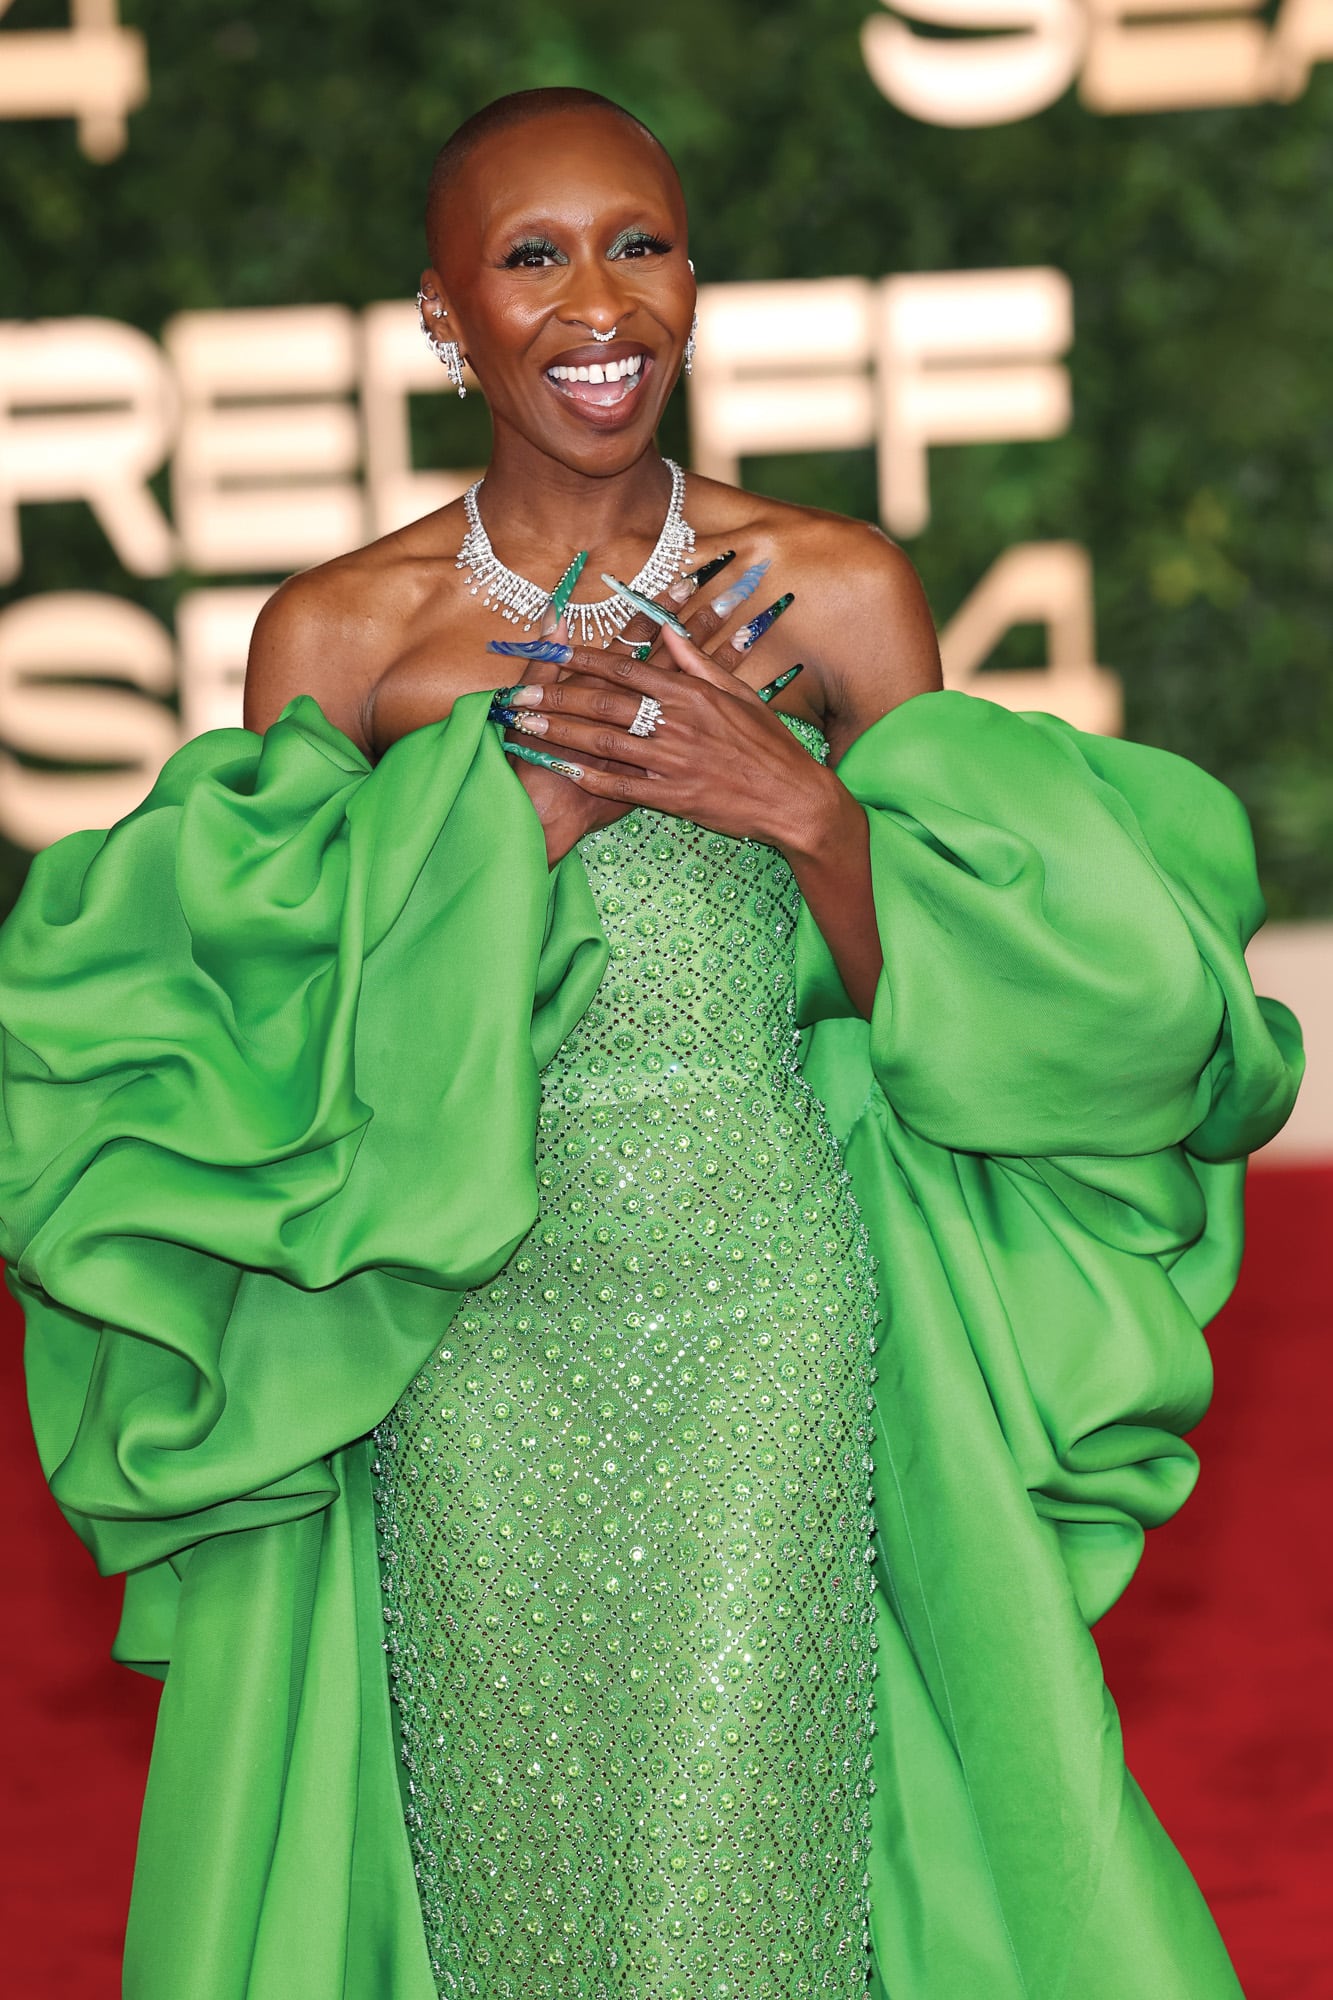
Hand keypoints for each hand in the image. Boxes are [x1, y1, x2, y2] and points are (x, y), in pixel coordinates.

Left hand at [501, 621, 839, 859]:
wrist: (794, 800)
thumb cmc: (769, 745)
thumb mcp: (739, 694)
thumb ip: (697, 663)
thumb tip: (667, 633)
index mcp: (690, 693)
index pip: (624, 667)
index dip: (580, 659)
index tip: (548, 652)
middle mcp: (677, 723)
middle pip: (602, 703)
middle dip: (554, 697)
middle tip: (519, 696)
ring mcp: (673, 762)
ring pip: (602, 743)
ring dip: (558, 734)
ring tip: (525, 728)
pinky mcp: (673, 798)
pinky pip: (620, 786)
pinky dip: (585, 776)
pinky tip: (557, 769)